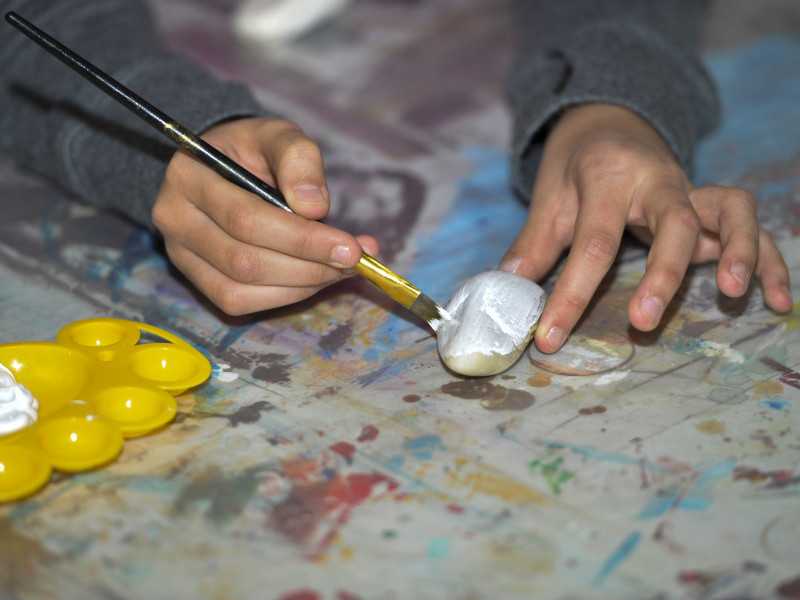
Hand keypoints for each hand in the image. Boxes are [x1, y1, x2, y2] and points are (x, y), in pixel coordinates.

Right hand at [152, 117, 378, 313]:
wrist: (224, 164)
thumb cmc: (253, 150)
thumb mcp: (277, 135)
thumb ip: (298, 158)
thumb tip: (314, 208)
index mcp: (188, 175)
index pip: (246, 219)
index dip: (303, 240)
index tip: (351, 247)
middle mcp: (174, 218)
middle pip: (244, 261)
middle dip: (309, 267)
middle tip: (354, 260)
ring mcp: (181, 254)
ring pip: (240, 290)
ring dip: (300, 286)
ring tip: (341, 269)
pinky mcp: (195, 279)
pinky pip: (237, 302)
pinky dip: (284, 296)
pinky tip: (314, 279)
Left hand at [500, 103, 792, 352]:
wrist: (610, 119)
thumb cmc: (576, 164)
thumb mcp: (548, 197)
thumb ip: (533, 244)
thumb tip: (506, 289)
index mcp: (608, 177)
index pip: (592, 243)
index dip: (570, 295)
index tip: (549, 337)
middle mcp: (657, 180)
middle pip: (672, 223)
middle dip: (662, 274)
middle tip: (644, 321)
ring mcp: (690, 189)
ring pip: (729, 211)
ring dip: (737, 252)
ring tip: (732, 296)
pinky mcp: (710, 202)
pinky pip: (747, 225)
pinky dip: (767, 258)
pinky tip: (776, 299)